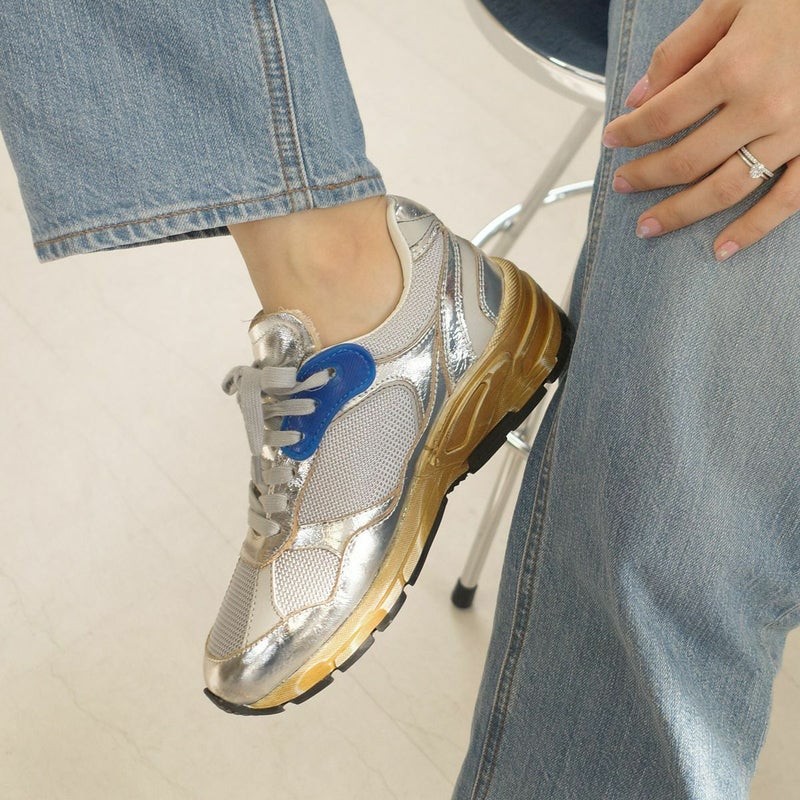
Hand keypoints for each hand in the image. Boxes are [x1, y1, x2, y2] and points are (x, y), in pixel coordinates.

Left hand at [602, 0, 799, 260]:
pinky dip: (752, 229)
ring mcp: (794, 133)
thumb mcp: (731, 2)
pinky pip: (786, 199)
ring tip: (647, 227)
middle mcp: (763, 108)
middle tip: (620, 185)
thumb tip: (638, 97)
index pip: (662, 116)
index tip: (612, 139)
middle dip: (645, 177)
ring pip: (726, 189)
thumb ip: (679, 50)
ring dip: (681, 213)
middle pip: (687, 161)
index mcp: (735, 67)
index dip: (629, 132)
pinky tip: (721, 249)